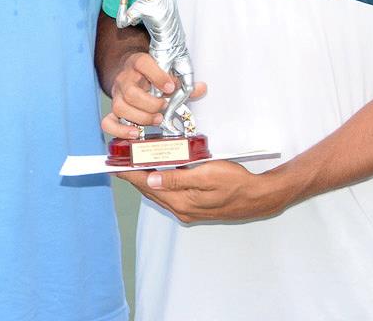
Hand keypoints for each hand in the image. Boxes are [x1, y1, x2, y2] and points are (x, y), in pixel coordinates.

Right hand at [102, 53, 206, 139]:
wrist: (130, 73)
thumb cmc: (152, 75)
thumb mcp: (166, 73)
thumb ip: (183, 82)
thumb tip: (201, 88)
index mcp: (139, 64)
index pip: (143, 63)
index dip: (158, 76)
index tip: (171, 87)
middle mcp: (125, 79)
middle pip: (130, 92)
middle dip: (150, 104)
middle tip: (164, 107)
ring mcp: (116, 95)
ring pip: (120, 107)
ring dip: (141, 117)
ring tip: (157, 120)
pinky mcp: (112, 111)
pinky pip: (107, 123)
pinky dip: (120, 130)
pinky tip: (135, 134)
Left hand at [118, 159, 291, 223]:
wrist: (257, 198)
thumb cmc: (236, 183)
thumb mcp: (207, 175)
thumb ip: (178, 178)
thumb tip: (152, 178)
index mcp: (181, 202)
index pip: (148, 185)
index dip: (130, 174)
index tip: (115, 165)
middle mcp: (181, 209)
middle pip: (151, 190)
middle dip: (135, 176)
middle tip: (122, 161)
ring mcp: (188, 210)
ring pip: (160, 192)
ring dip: (148, 179)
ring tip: (136, 164)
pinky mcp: (194, 207)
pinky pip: (171, 194)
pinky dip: (161, 183)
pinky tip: (161, 173)